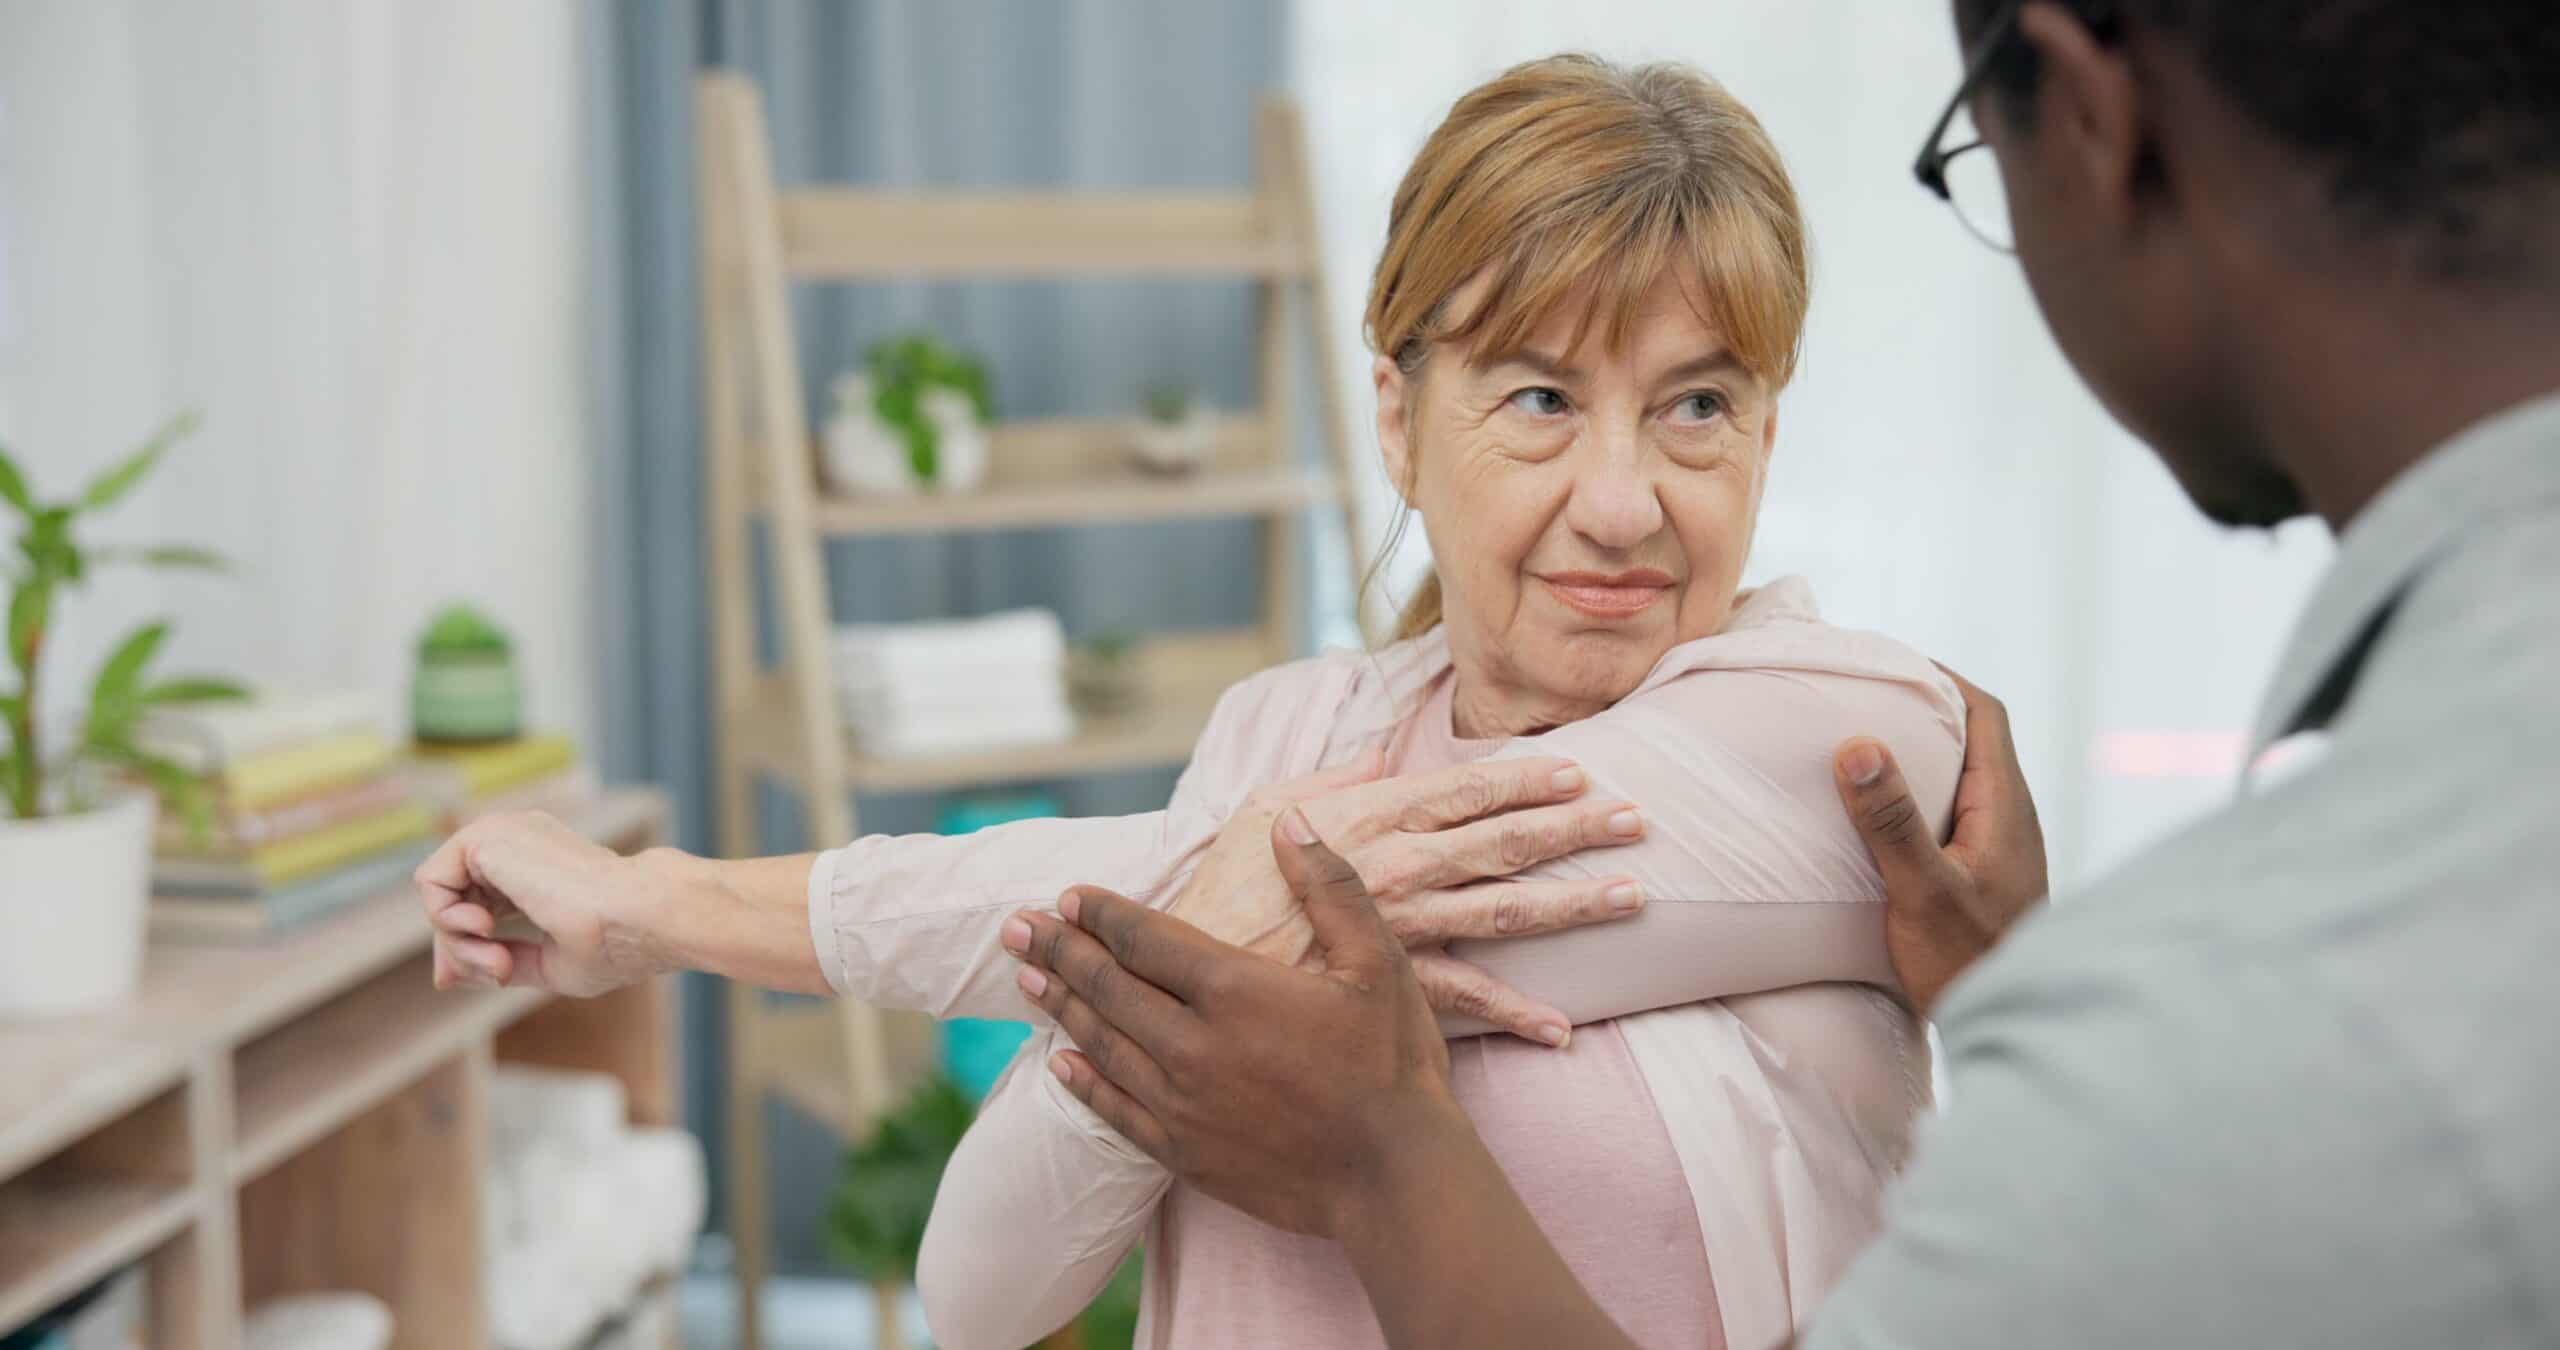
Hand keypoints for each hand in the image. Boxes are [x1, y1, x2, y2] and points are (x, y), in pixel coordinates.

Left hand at [415, 810, 685, 996]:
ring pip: (441, 892)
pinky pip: (430, 881)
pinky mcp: (486, 836)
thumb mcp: (546, 962)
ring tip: (499, 960)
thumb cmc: (614, 942)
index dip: (470, 944)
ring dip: (458, 940)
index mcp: (537, 864)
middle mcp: (517, 841)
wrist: (641, 915)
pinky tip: (485, 928)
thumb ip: (496, 960)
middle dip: (463, 948)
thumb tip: (444, 977)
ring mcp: (502, 833)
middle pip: (454, 898)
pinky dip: (446, 918)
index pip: (477, 899)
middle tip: (499, 972)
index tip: (497, 974)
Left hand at [1006, 811, 1462, 1237]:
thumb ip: (1330, 887)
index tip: (1069, 895)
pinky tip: (1061, 1064)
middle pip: (1108, 987)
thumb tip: (1288, 823)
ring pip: (1103, 1044)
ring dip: (1062, 1007)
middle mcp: (1192, 1044)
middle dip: (1060, 949)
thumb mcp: (1377, 962)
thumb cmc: (1393, 1064)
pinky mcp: (1184, 1152)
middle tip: (1017, 926)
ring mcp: (1182, 1103)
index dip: (1103, 914)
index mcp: (1234, 989)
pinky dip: (1084, 1083)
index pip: (1145, 939)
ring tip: (1027, 977)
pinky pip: (1116, 1110)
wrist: (1395, 1177)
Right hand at [1167, 750, 1645, 1044]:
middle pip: (1502, 843)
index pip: (1462, 790)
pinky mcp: (1388, 987)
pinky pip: (1464, 1000)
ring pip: (1502, 911)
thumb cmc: (1222, 889)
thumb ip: (1330, 782)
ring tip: (1630, 896)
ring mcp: (1399, 930)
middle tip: (1636, 820)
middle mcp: (1397, 869)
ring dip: (1571, 904)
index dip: (1524, 779)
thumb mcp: (1263, 810)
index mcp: (1370, 819)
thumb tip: (1380, 755)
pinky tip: (1562, 1026)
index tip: (1579, 770)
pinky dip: (1515, 1015)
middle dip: (1573, 829)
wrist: (1181, 970)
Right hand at [1833, 667, 2048, 1013]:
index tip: (1889, 661)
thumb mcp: (1923, 892)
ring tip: (1854, 744)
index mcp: (2005, 806)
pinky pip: (1946, 813)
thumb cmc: (1973, 963)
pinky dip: (1911, 797)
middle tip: (1859, 695)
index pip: (1985, 713)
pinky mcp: (1979, 875)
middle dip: (1919, 709)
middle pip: (1970, 738)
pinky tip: (1869, 815)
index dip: (1941, 677)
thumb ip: (1892, 822)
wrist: (2015, 1027)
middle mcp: (2008, 818)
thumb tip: (1859, 744)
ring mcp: (1996, 848)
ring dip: (1913, 755)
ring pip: (1957, 778)